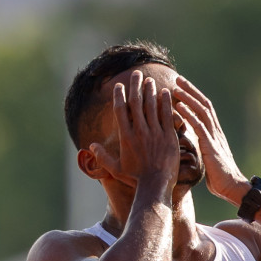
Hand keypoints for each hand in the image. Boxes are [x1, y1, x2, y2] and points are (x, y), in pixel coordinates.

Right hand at [88, 71, 178, 188]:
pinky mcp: (169, 137)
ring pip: (152, 106)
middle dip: (135, 86)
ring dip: (150, 91)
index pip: (120, 110)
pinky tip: (165, 92)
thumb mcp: (115, 169)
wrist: (156, 186)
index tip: (119, 86)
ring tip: (149, 81)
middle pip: (136, 103)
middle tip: (136, 75)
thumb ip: (103, 156)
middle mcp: (140, 132)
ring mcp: (155, 133)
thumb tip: (91, 146)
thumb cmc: (135, 179)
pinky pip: (167, 115)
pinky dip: (166, 102)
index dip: (119, 96)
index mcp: (126, 137)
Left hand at [173, 77, 250, 204]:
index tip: (182, 87)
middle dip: (190, 91)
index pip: (204, 109)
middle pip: (203, 104)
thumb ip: (201, 149)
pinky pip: (199, 126)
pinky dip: (189, 114)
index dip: (194, 97)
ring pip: (201, 111)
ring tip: (175, 88)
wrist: (232, 187)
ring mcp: (214, 137)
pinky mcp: (210, 146)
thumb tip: (191, 147)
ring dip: (188, 98)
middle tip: (177, 79)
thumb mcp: (208, 159)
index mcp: (214, 134)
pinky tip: (179, 106)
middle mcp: (215, 131)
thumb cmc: (219, 178)